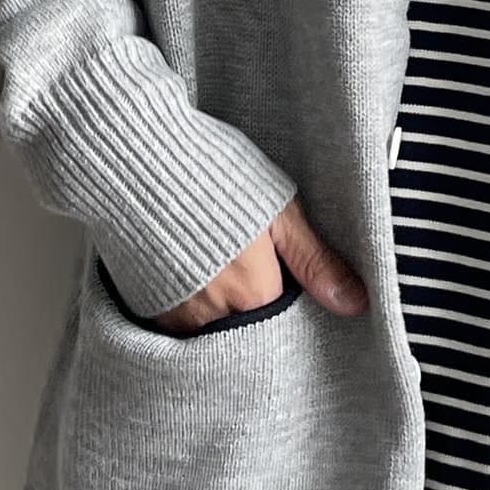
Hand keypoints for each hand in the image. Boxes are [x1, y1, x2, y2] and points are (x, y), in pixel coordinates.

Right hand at [149, 195, 368, 333]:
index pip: (285, 321)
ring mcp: (174, 316)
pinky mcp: (145, 307)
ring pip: (212, 329)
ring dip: (221, 306)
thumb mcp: (277, 212)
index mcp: (253, 295)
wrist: (134, 161)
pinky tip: (193, 269)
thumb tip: (356, 304)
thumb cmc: (212, 176)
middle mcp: (212, 317)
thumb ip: (314, 262)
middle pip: (247, 327)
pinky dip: (189, 305)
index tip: (283, 271)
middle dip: (253, 304)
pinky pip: (177, 325)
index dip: (287, 295)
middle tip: (247, 261)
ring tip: (219, 260)